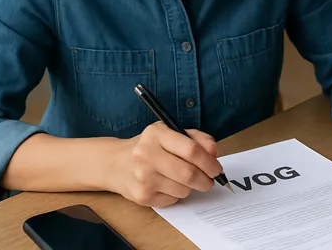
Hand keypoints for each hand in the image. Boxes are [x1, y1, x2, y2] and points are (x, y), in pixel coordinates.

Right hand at [107, 122, 222, 206]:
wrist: (115, 163)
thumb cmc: (149, 146)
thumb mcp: (170, 133)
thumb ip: (196, 138)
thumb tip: (214, 153)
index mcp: (156, 134)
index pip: (191, 150)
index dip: (209, 161)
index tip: (217, 168)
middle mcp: (146, 155)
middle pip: (189, 173)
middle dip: (205, 180)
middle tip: (209, 180)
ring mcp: (143, 177)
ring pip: (183, 189)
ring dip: (190, 187)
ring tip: (183, 179)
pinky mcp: (141, 196)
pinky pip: (172, 200)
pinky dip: (176, 194)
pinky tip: (167, 185)